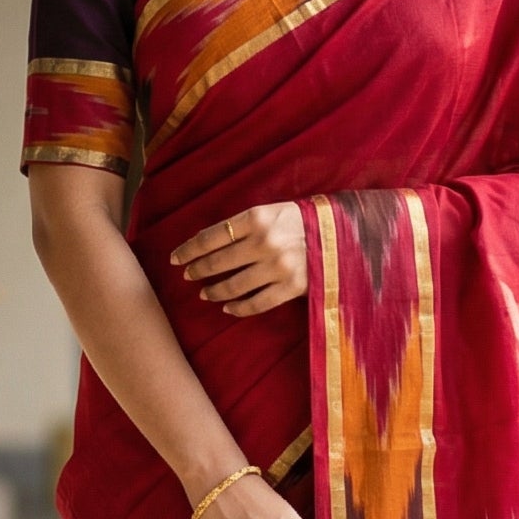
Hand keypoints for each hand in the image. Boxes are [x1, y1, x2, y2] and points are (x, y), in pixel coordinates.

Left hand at [172, 202, 307, 314]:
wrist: (343, 233)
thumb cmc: (302, 219)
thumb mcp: (272, 210)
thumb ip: (243, 223)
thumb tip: (206, 241)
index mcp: (257, 218)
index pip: (211, 236)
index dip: (189, 249)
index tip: (175, 258)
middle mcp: (265, 242)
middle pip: (218, 262)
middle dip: (197, 270)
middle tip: (187, 275)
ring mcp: (278, 267)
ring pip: (234, 285)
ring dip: (214, 290)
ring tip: (204, 292)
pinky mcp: (291, 288)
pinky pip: (257, 303)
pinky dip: (238, 307)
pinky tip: (227, 308)